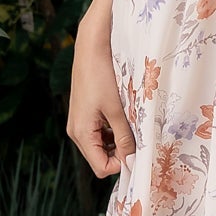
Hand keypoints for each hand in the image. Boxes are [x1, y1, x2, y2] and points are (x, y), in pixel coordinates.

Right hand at [66, 20, 135, 180]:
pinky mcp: (83, 114)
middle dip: (120, 152)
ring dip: (117, 141)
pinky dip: (111, 130)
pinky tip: (122, 116)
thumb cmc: (102, 76)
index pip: (101, 167)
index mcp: (81, 133)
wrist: (91, 48)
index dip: (121, 164)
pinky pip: (98, 133)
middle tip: (138, 137)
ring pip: (101, 146)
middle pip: (100, 158)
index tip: (138, 151)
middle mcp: (76, 132)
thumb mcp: (117, 110)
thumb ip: (125, 137)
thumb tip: (132, 159)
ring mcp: (79, 123)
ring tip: (130, 123)